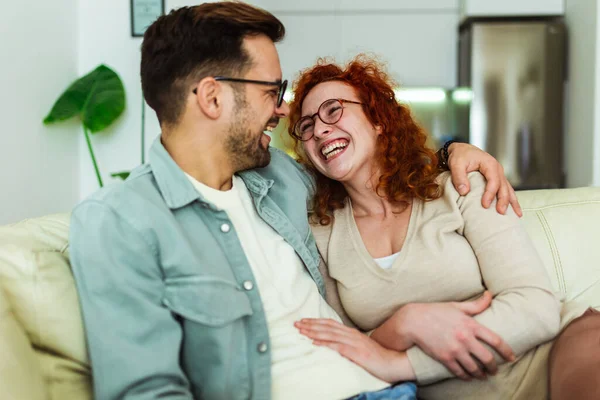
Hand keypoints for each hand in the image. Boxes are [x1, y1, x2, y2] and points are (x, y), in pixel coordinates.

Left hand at [294, 318, 415, 382]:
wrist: (395, 362)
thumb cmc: (376, 357)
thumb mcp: (359, 346)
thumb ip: (347, 342)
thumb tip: (332, 342)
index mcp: (351, 332)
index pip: (329, 324)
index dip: (315, 322)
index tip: (302, 321)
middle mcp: (351, 335)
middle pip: (327, 327)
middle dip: (310, 325)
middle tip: (296, 324)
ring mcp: (354, 343)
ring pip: (330, 335)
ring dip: (314, 332)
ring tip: (301, 331)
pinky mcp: (357, 353)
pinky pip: (338, 347)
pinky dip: (325, 344)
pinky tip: (315, 344)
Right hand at [372, 291, 514, 380]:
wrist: (414, 321)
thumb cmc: (436, 311)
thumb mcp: (457, 306)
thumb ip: (476, 304)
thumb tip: (490, 295)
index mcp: (470, 324)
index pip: (495, 340)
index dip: (506, 350)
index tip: (512, 357)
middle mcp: (465, 338)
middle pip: (488, 358)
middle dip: (494, 367)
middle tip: (495, 370)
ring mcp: (455, 349)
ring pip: (475, 368)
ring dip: (481, 374)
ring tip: (484, 375)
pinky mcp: (445, 358)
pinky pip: (460, 372)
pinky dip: (466, 376)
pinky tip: (469, 376)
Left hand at [446, 143, 522, 216]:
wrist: (462, 150)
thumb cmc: (460, 156)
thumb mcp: (456, 164)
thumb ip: (459, 177)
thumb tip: (464, 191)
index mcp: (489, 164)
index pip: (493, 181)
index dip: (490, 193)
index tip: (484, 205)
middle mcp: (497, 169)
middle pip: (504, 186)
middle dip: (504, 200)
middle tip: (501, 212)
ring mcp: (499, 174)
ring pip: (508, 189)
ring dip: (512, 202)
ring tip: (516, 215)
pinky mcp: (497, 179)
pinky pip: (506, 190)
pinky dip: (511, 200)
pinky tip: (514, 210)